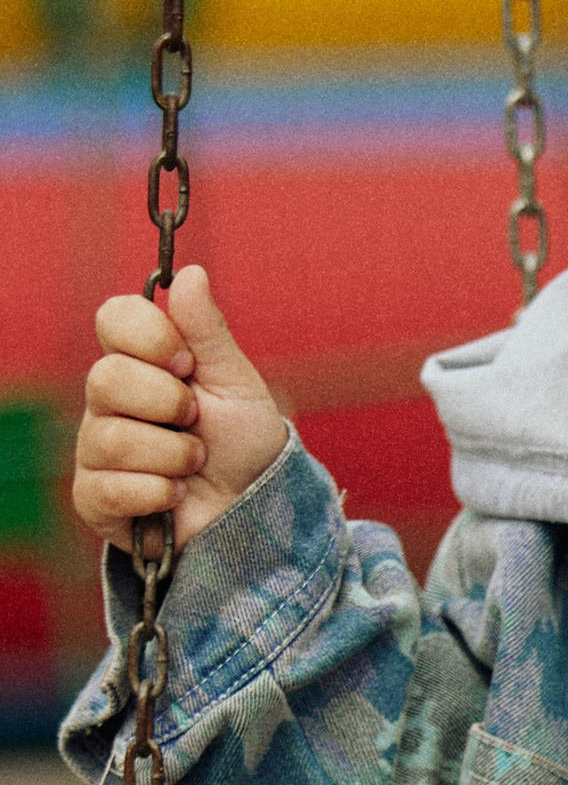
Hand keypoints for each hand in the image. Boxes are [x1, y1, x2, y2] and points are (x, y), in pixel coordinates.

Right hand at [72, 264, 290, 548]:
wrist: (256, 512)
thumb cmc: (245, 446)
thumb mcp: (236, 382)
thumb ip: (208, 331)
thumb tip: (190, 272)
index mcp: (141, 361)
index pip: (113, 318)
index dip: (152, 338)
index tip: (189, 364)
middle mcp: (108, 400)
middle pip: (105, 378)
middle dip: (169, 403)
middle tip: (197, 420)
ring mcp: (96, 448)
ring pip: (111, 437)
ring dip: (174, 455)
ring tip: (195, 464)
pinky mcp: (94, 497)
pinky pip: (109, 487)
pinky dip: (159, 494)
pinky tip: (176, 496)